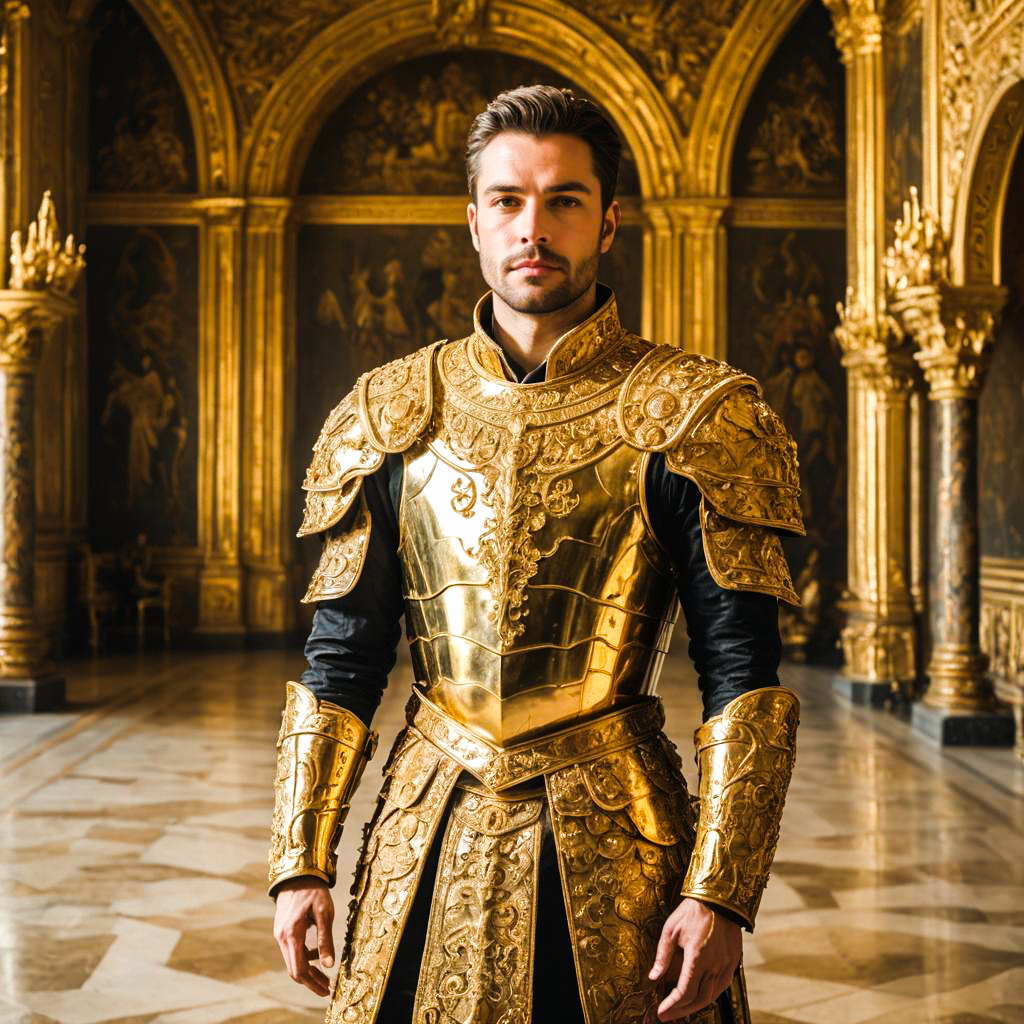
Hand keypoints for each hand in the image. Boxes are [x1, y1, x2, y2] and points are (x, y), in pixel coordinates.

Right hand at [272, 877, 335, 996]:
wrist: (297, 874)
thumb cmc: (314, 891)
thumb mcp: (324, 913)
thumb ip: (325, 940)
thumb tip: (329, 965)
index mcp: (292, 934)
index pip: (299, 969)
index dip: (312, 983)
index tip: (327, 989)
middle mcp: (282, 938)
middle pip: (294, 970)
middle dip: (311, 982)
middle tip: (328, 988)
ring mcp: (280, 935)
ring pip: (293, 961)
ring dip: (309, 971)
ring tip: (326, 976)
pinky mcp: (282, 931)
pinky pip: (292, 951)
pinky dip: (304, 958)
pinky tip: (318, 955)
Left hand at [648, 898, 741, 1020]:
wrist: (719, 899)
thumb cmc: (692, 912)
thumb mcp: (671, 930)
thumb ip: (663, 956)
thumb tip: (653, 977)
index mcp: (697, 957)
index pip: (684, 992)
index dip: (672, 1005)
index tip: (661, 1012)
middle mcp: (714, 965)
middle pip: (698, 999)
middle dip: (681, 1011)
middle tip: (667, 1015)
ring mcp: (726, 965)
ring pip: (711, 996)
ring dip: (695, 1006)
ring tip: (681, 1009)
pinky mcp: (733, 962)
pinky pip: (722, 986)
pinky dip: (710, 995)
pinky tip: (700, 996)